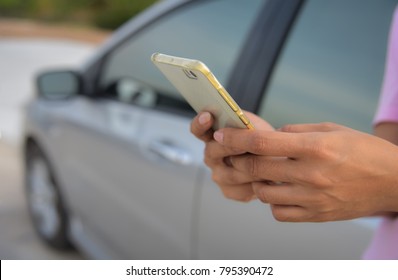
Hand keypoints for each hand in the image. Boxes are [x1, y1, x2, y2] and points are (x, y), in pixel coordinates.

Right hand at [190, 111, 273, 201]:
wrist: (276, 160)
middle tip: (245, 144)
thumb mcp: (254, 125)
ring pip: (231, 174)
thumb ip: (243, 123)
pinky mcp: (230, 191)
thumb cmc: (262, 139)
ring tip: (268, 163)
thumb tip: (241, 124)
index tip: (207, 116)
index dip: (200, 123)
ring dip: (251, 168)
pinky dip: (257, 184)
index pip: (198, 130)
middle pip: (213, 151)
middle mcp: (212, 157)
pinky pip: (241, 190)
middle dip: (231, 147)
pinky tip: (269, 179)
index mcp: (213, 136)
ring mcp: (219, 175)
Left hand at [214, 122, 397, 221]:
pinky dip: (273, 201)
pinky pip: (279, 212)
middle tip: (235, 154)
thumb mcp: (332, 129)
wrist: (394, 181)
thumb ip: (297, 131)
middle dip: (238, 160)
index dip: (236, 138)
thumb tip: (271, 135)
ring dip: (256, 181)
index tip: (222, 135)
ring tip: (263, 173)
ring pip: (264, 193)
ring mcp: (313, 198)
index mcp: (315, 148)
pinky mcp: (317, 215)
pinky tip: (281, 191)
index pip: (262, 142)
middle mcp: (311, 174)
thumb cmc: (364, 151)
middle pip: (257, 168)